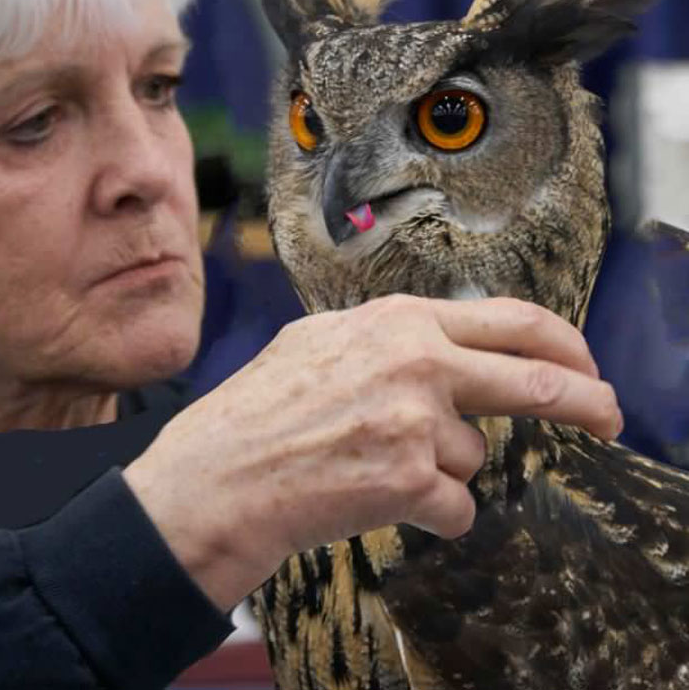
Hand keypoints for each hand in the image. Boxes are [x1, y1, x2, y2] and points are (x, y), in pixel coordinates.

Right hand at [123, 295, 620, 610]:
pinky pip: (456, 507)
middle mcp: (418, 361)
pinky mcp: (409, 481)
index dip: (563, 344)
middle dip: (587, 400)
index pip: (513, 320)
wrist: (220, 475)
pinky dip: (428, 512)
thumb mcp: (328, 337)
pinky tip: (374, 497)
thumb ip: (393, 335)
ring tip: (371, 462)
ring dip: (440, 469)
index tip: (584, 364)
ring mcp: (417, 421)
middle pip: (536, 380)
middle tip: (611, 415)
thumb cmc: (263, 408)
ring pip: (474, 455)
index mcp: (402, 320)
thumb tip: (445, 344)